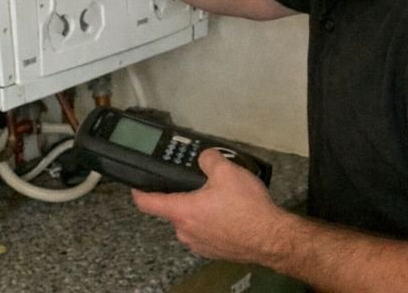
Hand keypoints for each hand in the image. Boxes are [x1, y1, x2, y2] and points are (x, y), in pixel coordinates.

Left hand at [131, 149, 290, 264]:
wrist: (271, 238)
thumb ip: (208, 159)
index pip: (147, 202)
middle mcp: (185, 231)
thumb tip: (204, 157)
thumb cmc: (247, 208)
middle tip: (201, 183)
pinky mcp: (214, 250)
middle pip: (174, 209)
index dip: (138, 190)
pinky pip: (205, 231)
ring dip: (200, 208)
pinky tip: (230, 213)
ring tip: (221, 197)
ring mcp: (199, 244)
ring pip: (191, 220)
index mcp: (182, 211)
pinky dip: (212, 221)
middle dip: (184, 195)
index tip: (136, 185)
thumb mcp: (226, 171)